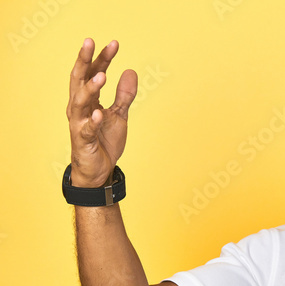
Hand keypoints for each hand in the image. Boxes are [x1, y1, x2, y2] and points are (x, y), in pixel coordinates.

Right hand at [66, 38, 136, 186]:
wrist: (100, 169)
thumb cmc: (104, 140)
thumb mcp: (119, 115)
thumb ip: (124, 95)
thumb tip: (131, 71)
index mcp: (88, 99)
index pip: (93, 72)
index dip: (102, 58)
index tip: (114, 43)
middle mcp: (79, 107)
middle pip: (79, 79)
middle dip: (84, 60)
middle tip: (90, 42)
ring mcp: (79, 123)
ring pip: (79, 101)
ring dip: (90, 88)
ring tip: (102, 75)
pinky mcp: (83, 140)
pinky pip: (86, 129)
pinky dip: (92, 121)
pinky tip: (99, 113)